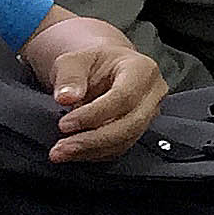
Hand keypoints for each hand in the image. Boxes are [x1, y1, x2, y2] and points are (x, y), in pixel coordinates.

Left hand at [43, 36, 167, 163]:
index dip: (94, 114)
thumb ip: (69, 77)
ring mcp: (150, 114)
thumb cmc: (92, 64)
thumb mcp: (74, 61)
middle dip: (92, 140)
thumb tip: (65, 97)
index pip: (123, 96)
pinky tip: (73, 153)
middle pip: (129, 124)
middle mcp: (153, 93)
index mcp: (142, 69)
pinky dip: (94, 153)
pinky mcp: (140, 131)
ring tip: (61, 152)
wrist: (104, 71)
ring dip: (91, 150)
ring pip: (125, 140)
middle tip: (61, 148)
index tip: (64, 124)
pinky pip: (120, 148)